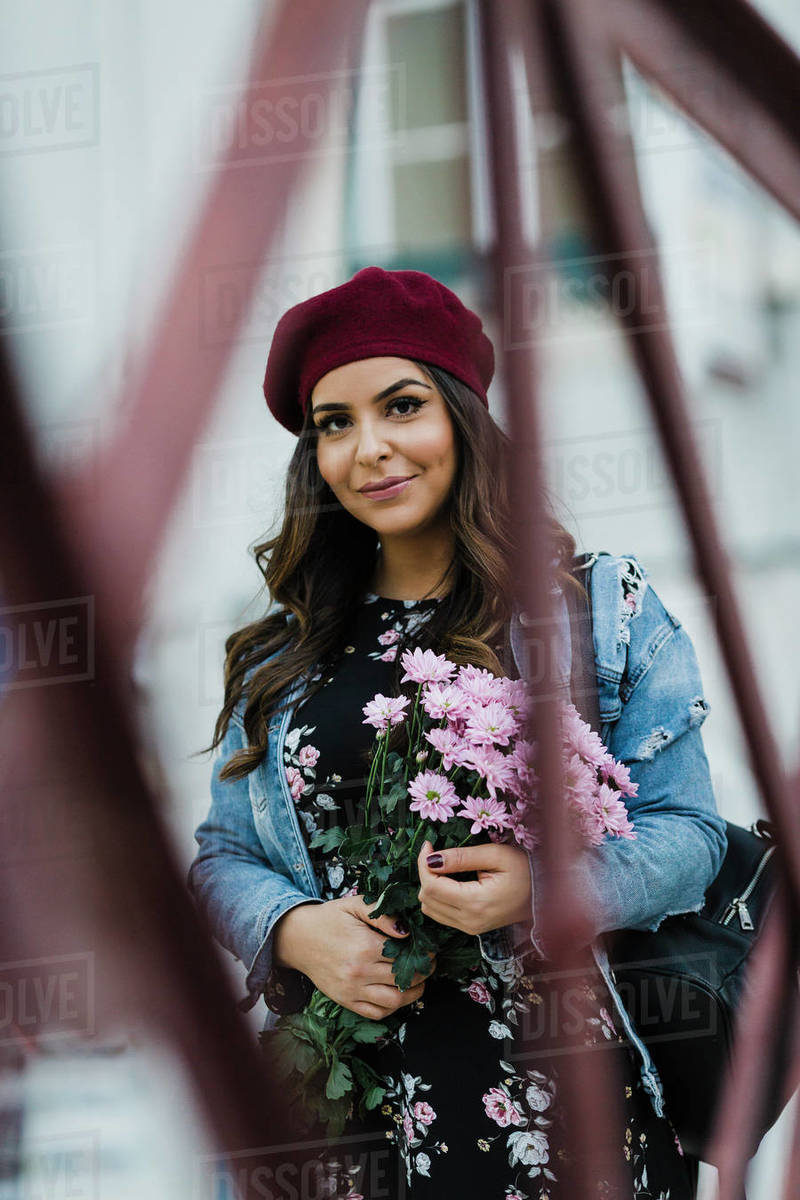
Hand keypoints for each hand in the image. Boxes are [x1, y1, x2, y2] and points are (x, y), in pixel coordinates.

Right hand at [273, 894, 435, 1020]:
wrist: (299, 938)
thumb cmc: (330, 919)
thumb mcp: (355, 905)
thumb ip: (382, 915)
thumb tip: (407, 931)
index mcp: (365, 947)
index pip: (406, 957)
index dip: (424, 955)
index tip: (430, 950)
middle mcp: (359, 973)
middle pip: (404, 980)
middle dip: (423, 973)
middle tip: (429, 964)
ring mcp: (352, 991)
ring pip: (394, 1002)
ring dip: (413, 994)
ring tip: (418, 981)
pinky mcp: (346, 1002)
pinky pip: (376, 1013)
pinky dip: (392, 1007)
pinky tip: (397, 992)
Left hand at [416, 839, 531, 936]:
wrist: (545, 895)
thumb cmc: (525, 871)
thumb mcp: (496, 855)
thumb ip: (462, 857)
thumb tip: (431, 858)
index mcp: (475, 903)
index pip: (431, 887)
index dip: (423, 864)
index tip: (428, 844)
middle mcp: (469, 921)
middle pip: (426, 899)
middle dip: (426, 873)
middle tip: (436, 853)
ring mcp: (470, 928)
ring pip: (430, 909)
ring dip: (430, 886)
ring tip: (444, 866)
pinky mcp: (471, 928)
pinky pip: (441, 914)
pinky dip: (438, 897)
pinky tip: (450, 881)